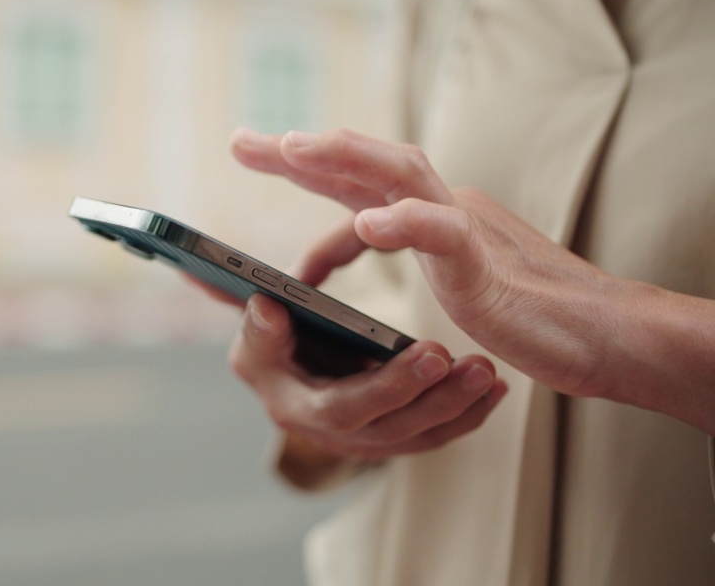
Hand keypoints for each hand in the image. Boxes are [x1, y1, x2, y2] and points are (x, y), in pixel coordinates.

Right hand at [227, 293, 506, 461]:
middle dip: (436, 396)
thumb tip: (267, 308)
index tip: (432, 352)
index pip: (344, 408)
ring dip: (459, 406)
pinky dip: (465, 413)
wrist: (283, 366)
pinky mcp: (387, 436)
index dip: (389, 386)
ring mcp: (361, 440)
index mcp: (294, 408)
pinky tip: (493, 387)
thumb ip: (260, 326)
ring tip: (488, 371)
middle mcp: (329, 434)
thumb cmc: (268, 343)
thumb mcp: (254, 336)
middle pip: (391, 427)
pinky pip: (432, 434)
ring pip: (418, 435)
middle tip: (475, 364)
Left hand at [231, 127, 619, 398]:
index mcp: (424, 209)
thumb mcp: (439, 271)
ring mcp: (464, 226)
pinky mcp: (485, 264)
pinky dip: (404, 223)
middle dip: (301, 147)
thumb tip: (349, 231)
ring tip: (292, 148)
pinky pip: (442, 233)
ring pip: (401, 171)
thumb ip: (398, 245)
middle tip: (240, 140)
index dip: (303, 163)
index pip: (354, 177)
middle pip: (363, 160)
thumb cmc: (521, 305)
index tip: (252, 149)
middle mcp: (439, 204)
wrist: (594, 333)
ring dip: (344, 157)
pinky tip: (366, 223)